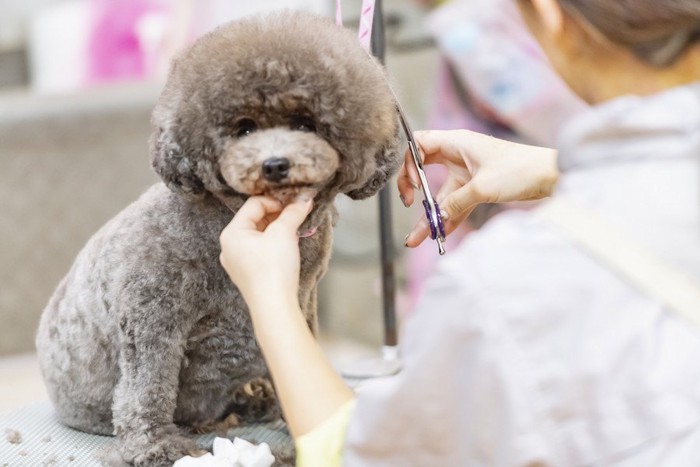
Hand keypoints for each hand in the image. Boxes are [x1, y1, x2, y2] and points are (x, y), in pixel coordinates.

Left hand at [219, 196, 312, 312]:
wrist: (274, 306)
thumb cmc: (274, 267)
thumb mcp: (284, 233)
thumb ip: (293, 212)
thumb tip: (305, 199)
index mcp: (231, 233)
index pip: (254, 204)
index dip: (276, 201)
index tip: (295, 203)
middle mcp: (229, 247)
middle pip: (255, 219)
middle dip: (279, 216)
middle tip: (298, 215)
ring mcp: (237, 262)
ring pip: (259, 236)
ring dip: (278, 230)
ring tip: (296, 230)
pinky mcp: (248, 274)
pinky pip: (260, 251)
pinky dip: (275, 244)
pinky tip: (289, 246)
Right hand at [398, 129, 558, 246]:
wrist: (551, 176)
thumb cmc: (521, 169)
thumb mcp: (483, 187)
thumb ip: (455, 203)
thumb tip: (436, 218)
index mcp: (457, 142)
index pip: (418, 143)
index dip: (410, 163)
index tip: (416, 184)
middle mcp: (457, 154)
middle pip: (422, 169)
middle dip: (411, 189)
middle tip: (408, 205)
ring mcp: (466, 172)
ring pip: (439, 193)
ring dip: (429, 215)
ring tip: (416, 238)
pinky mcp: (476, 187)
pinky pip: (455, 203)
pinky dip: (447, 217)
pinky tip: (438, 234)